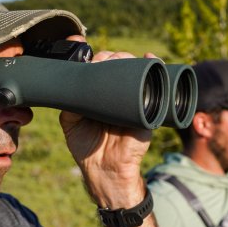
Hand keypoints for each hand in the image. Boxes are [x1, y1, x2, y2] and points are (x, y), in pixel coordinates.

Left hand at [59, 50, 156, 208]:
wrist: (106, 172)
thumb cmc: (88, 148)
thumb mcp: (71, 120)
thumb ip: (70, 100)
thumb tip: (71, 79)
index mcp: (100, 95)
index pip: (101, 68)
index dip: (97, 58)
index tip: (88, 54)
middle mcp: (117, 94)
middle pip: (119, 65)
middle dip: (113, 56)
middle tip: (105, 59)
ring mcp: (134, 100)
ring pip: (137, 70)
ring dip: (130, 59)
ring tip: (123, 59)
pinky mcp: (148, 109)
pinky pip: (157, 86)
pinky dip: (156, 67)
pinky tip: (150, 58)